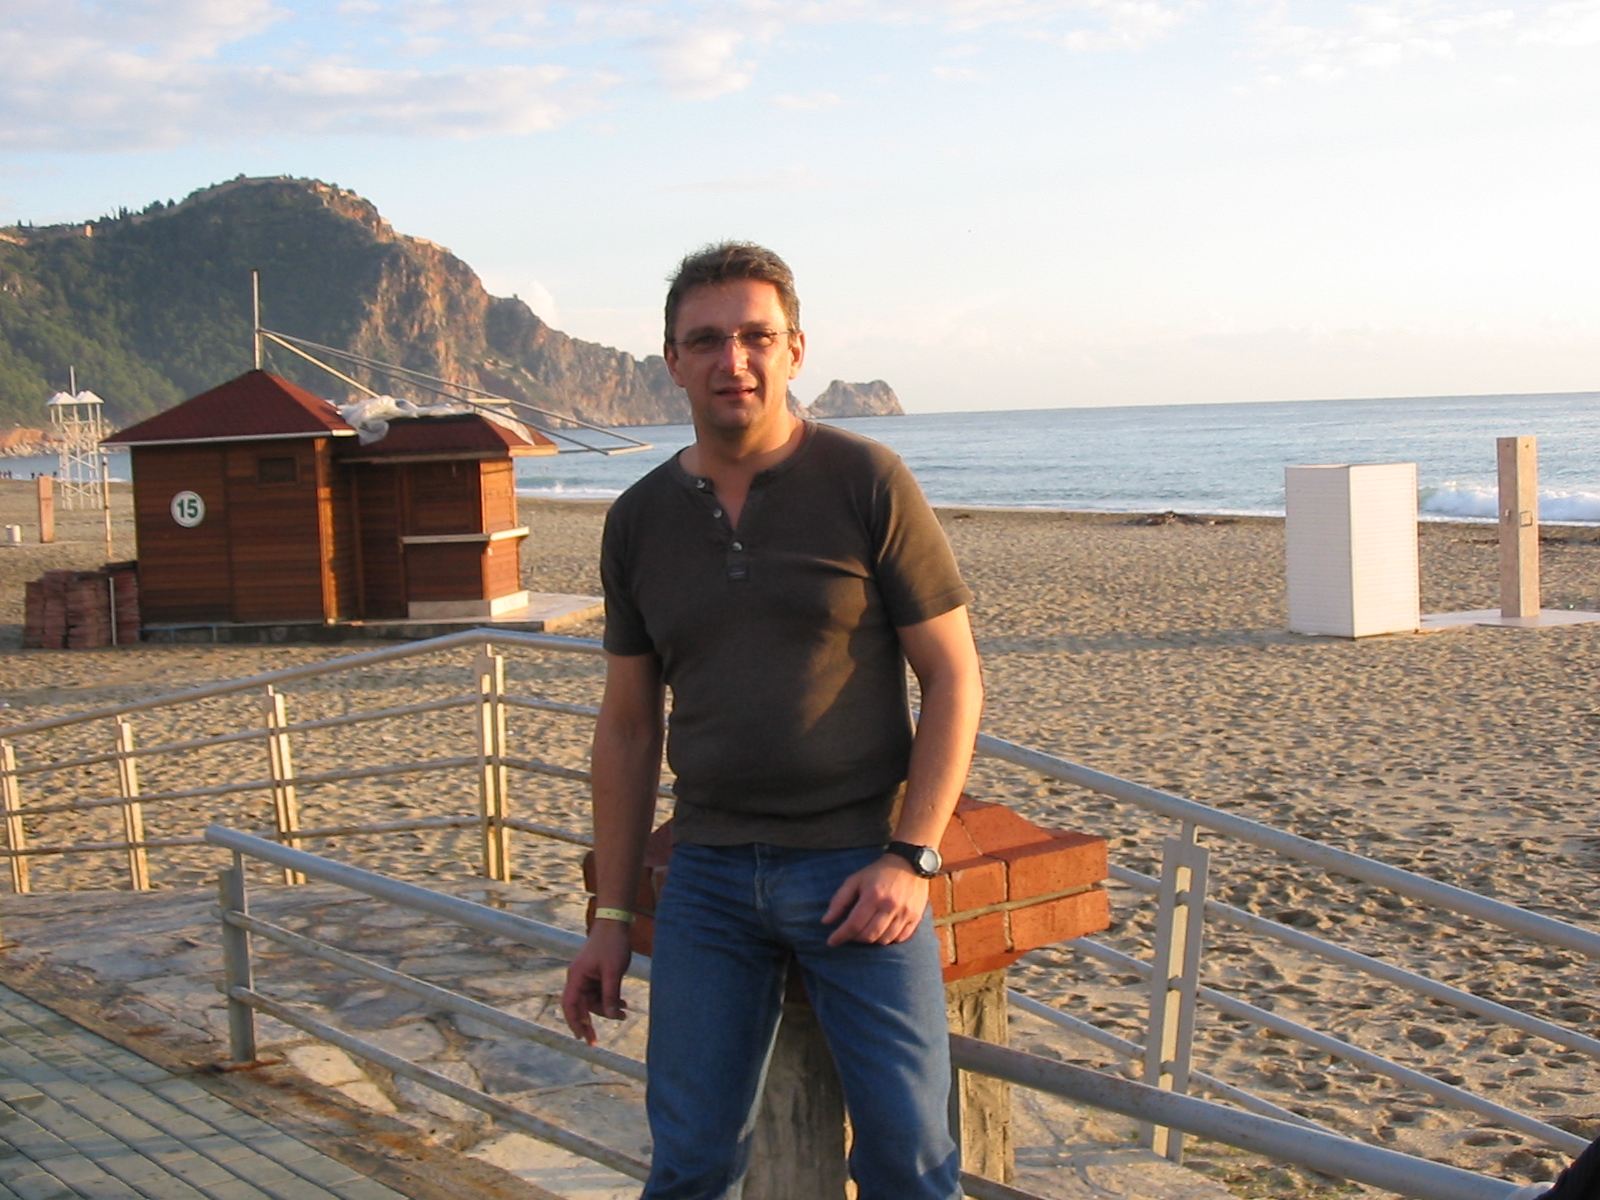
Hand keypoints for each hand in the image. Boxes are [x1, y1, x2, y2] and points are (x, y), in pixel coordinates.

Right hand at [561, 921, 632, 1044]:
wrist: (615, 923)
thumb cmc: (612, 944)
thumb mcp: (613, 972)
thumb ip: (610, 995)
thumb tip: (611, 1016)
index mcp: (577, 977)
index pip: (570, 1005)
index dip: (574, 1022)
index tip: (581, 1037)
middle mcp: (578, 978)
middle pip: (581, 1006)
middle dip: (590, 1022)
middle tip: (595, 1042)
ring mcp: (587, 977)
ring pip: (593, 1001)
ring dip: (607, 1009)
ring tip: (625, 1013)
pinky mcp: (597, 975)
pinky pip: (600, 993)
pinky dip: (610, 999)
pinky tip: (623, 1003)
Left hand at [821, 855, 929, 946]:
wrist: (909, 863)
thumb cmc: (878, 872)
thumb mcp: (855, 880)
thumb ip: (839, 900)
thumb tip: (826, 921)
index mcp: (873, 896)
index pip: (854, 924)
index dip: (841, 936)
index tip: (831, 941)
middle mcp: (890, 906)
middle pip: (869, 935)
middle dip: (855, 939)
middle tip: (850, 934)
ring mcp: (905, 913)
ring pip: (884, 940)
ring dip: (872, 940)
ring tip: (865, 932)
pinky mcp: (916, 917)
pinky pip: (900, 939)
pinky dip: (889, 940)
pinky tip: (882, 932)